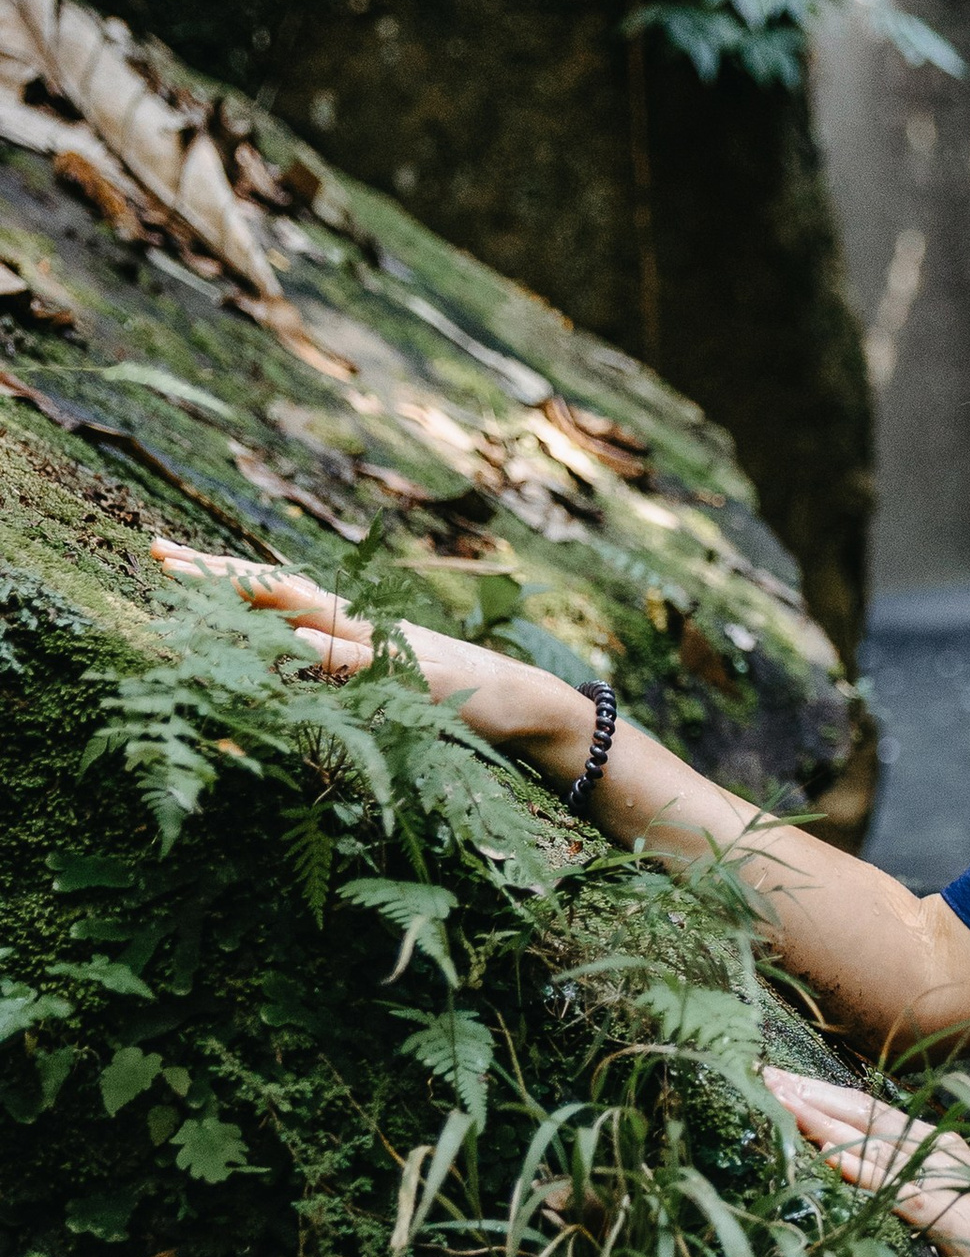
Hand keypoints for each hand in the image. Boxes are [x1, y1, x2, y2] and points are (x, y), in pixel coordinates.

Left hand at [153, 543, 595, 788]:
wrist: (525, 704)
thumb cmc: (454, 696)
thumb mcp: (387, 683)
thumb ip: (339, 670)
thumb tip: (286, 656)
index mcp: (348, 627)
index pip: (272, 593)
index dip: (218, 575)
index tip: (163, 555)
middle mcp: (360, 626)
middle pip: (279, 590)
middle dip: (218, 574)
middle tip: (157, 552)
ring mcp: (386, 648)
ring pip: (314, 615)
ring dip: (260, 598)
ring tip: (204, 581)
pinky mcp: (414, 676)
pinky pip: (365, 665)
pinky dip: (331, 651)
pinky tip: (296, 640)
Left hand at [765, 1065, 969, 1256]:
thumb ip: (932, 1192)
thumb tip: (880, 1177)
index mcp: (951, 1155)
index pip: (881, 1116)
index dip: (832, 1097)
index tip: (785, 1083)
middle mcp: (949, 1158)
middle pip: (872, 1117)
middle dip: (816, 1095)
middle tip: (764, 1075)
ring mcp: (951, 1185)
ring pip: (878, 1143)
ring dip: (827, 1121)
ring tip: (781, 1100)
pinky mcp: (953, 1219)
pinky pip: (899, 1191)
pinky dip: (863, 1172)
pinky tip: (828, 1157)